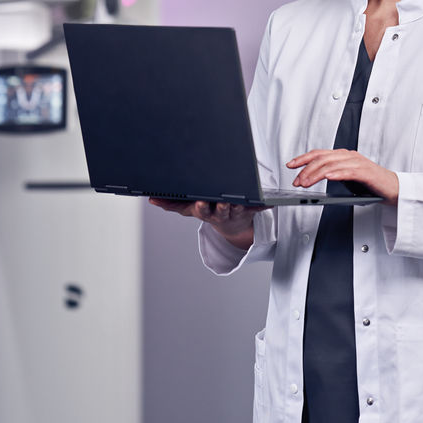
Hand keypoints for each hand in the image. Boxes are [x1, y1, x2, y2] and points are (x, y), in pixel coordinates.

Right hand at [148, 198, 264, 249]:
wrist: (230, 224)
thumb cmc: (208, 210)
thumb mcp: (188, 209)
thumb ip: (170, 204)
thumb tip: (151, 199)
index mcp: (206, 211)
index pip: (202, 209)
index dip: (201, 207)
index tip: (200, 202)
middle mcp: (222, 212)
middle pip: (222, 209)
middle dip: (222, 206)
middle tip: (224, 201)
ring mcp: (237, 210)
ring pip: (240, 207)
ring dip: (243, 203)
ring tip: (246, 197)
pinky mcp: (251, 209)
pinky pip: (259, 207)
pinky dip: (264, 205)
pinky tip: (271, 202)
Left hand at [286, 149, 399, 204]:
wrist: (393, 188)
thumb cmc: (371, 184)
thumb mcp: (347, 177)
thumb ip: (334, 173)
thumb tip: (315, 177)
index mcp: (344, 156)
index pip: (319, 153)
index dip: (303, 158)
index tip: (290, 165)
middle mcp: (350, 156)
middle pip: (322, 158)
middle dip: (306, 169)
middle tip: (297, 181)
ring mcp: (358, 163)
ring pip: (332, 165)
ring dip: (316, 174)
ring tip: (306, 183)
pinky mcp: (366, 172)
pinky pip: (348, 171)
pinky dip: (336, 174)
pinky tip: (328, 178)